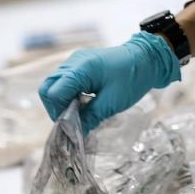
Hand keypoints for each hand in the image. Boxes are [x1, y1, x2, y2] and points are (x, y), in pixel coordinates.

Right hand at [39, 32, 179, 133]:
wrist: (147, 59)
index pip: (54, 94)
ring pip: (54, 85)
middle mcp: (72, 62)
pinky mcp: (79, 64)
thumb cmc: (133, 79)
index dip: (60, 113)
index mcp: (80, 69)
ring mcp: (74, 61)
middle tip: (71, 123)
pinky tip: (82, 104)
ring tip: (78, 115)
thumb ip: (90, 117)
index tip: (72, 127)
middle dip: (56, 108)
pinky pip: (64, 81)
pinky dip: (68, 95)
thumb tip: (75, 134)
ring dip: (62, 102)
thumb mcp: (112, 103)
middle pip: (47, 88)